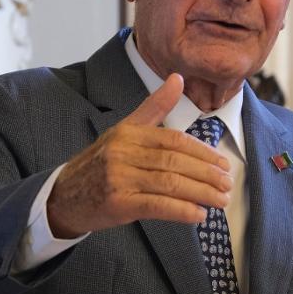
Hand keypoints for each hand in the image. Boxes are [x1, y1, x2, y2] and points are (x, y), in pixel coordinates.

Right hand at [46, 73, 232, 237]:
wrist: (63, 196)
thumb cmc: (99, 164)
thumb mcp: (124, 131)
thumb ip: (154, 107)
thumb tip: (178, 78)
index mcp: (128, 132)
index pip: (173, 139)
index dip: (202, 152)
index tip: (223, 163)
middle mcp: (123, 152)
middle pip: (174, 161)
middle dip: (206, 173)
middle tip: (228, 183)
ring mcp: (118, 178)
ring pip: (169, 183)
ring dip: (200, 193)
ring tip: (221, 200)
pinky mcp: (117, 203)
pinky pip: (156, 205)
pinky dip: (181, 211)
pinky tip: (199, 215)